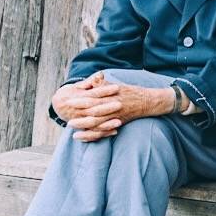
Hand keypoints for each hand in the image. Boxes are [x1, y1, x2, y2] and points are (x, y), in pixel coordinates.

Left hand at [57, 72, 173, 140]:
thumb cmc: (130, 92)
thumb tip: (92, 78)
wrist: (148, 101)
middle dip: (80, 117)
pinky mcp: (117, 124)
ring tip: (72, 129)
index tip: (69, 101)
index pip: (93, 98)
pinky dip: (93, 135)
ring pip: (98, 124)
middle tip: (67, 120)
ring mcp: (116, 117)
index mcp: (112, 96)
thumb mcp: (117, 84)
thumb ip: (102, 82)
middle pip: (94, 114)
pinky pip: (104, 132)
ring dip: (85, 128)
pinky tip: (83, 137)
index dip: (80, 100)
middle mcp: (113, 107)